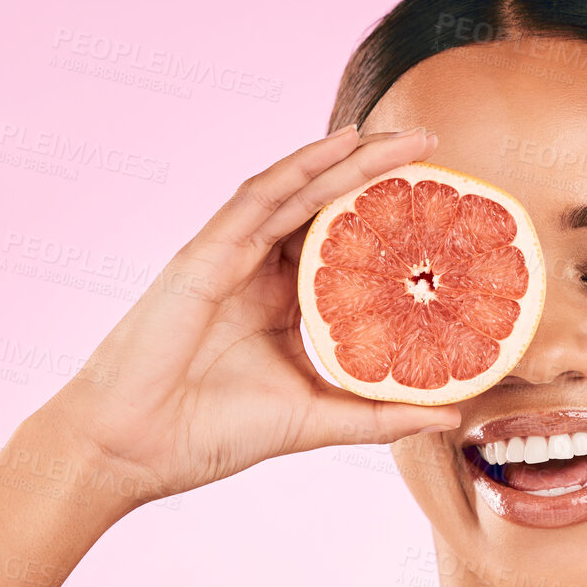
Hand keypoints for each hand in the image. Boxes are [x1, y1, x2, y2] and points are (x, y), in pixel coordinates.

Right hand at [43, 125, 459, 508]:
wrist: (135, 448)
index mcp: (281, 307)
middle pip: (325, 209)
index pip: (344, 251)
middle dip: (378, 176)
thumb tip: (451, 414)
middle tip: (434, 152)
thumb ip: (378, 415)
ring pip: (299, 192)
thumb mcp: (314, 422)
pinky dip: (301, 167)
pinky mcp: (206, 253)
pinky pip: (260, 198)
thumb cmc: (211, 435)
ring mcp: (231, 258)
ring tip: (404, 138)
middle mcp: (259, 274)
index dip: (389, 225)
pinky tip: (342, 145)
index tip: (443, 212)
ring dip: (350, 160)